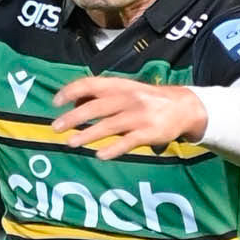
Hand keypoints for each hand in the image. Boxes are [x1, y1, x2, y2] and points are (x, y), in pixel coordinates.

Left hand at [54, 75, 206, 160]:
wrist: (183, 106)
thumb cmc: (147, 100)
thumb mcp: (126, 91)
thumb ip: (103, 96)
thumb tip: (73, 102)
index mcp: (120, 86)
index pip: (91, 84)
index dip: (71, 91)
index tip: (55, 102)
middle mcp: (128, 98)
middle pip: (96, 107)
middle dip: (74, 117)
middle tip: (56, 128)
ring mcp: (139, 116)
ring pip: (109, 125)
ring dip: (88, 135)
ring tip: (71, 143)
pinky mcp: (150, 132)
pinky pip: (128, 141)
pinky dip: (114, 148)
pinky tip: (100, 155)